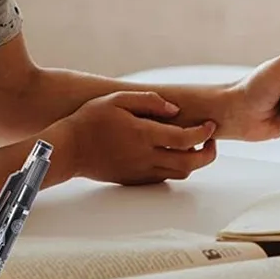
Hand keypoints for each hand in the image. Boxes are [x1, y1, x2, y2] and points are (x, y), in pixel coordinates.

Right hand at [54, 90, 217, 184]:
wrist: (68, 149)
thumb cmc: (90, 120)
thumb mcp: (117, 99)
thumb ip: (148, 101)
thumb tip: (174, 109)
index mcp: (144, 135)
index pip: (185, 138)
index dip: (204, 133)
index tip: (210, 126)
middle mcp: (145, 156)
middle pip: (189, 162)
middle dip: (208, 154)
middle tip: (211, 141)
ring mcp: (140, 171)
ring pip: (179, 173)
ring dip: (193, 162)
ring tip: (193, 147)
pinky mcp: (134, 180)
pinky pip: (163, 178)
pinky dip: (175, 168)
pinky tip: (171, 155)